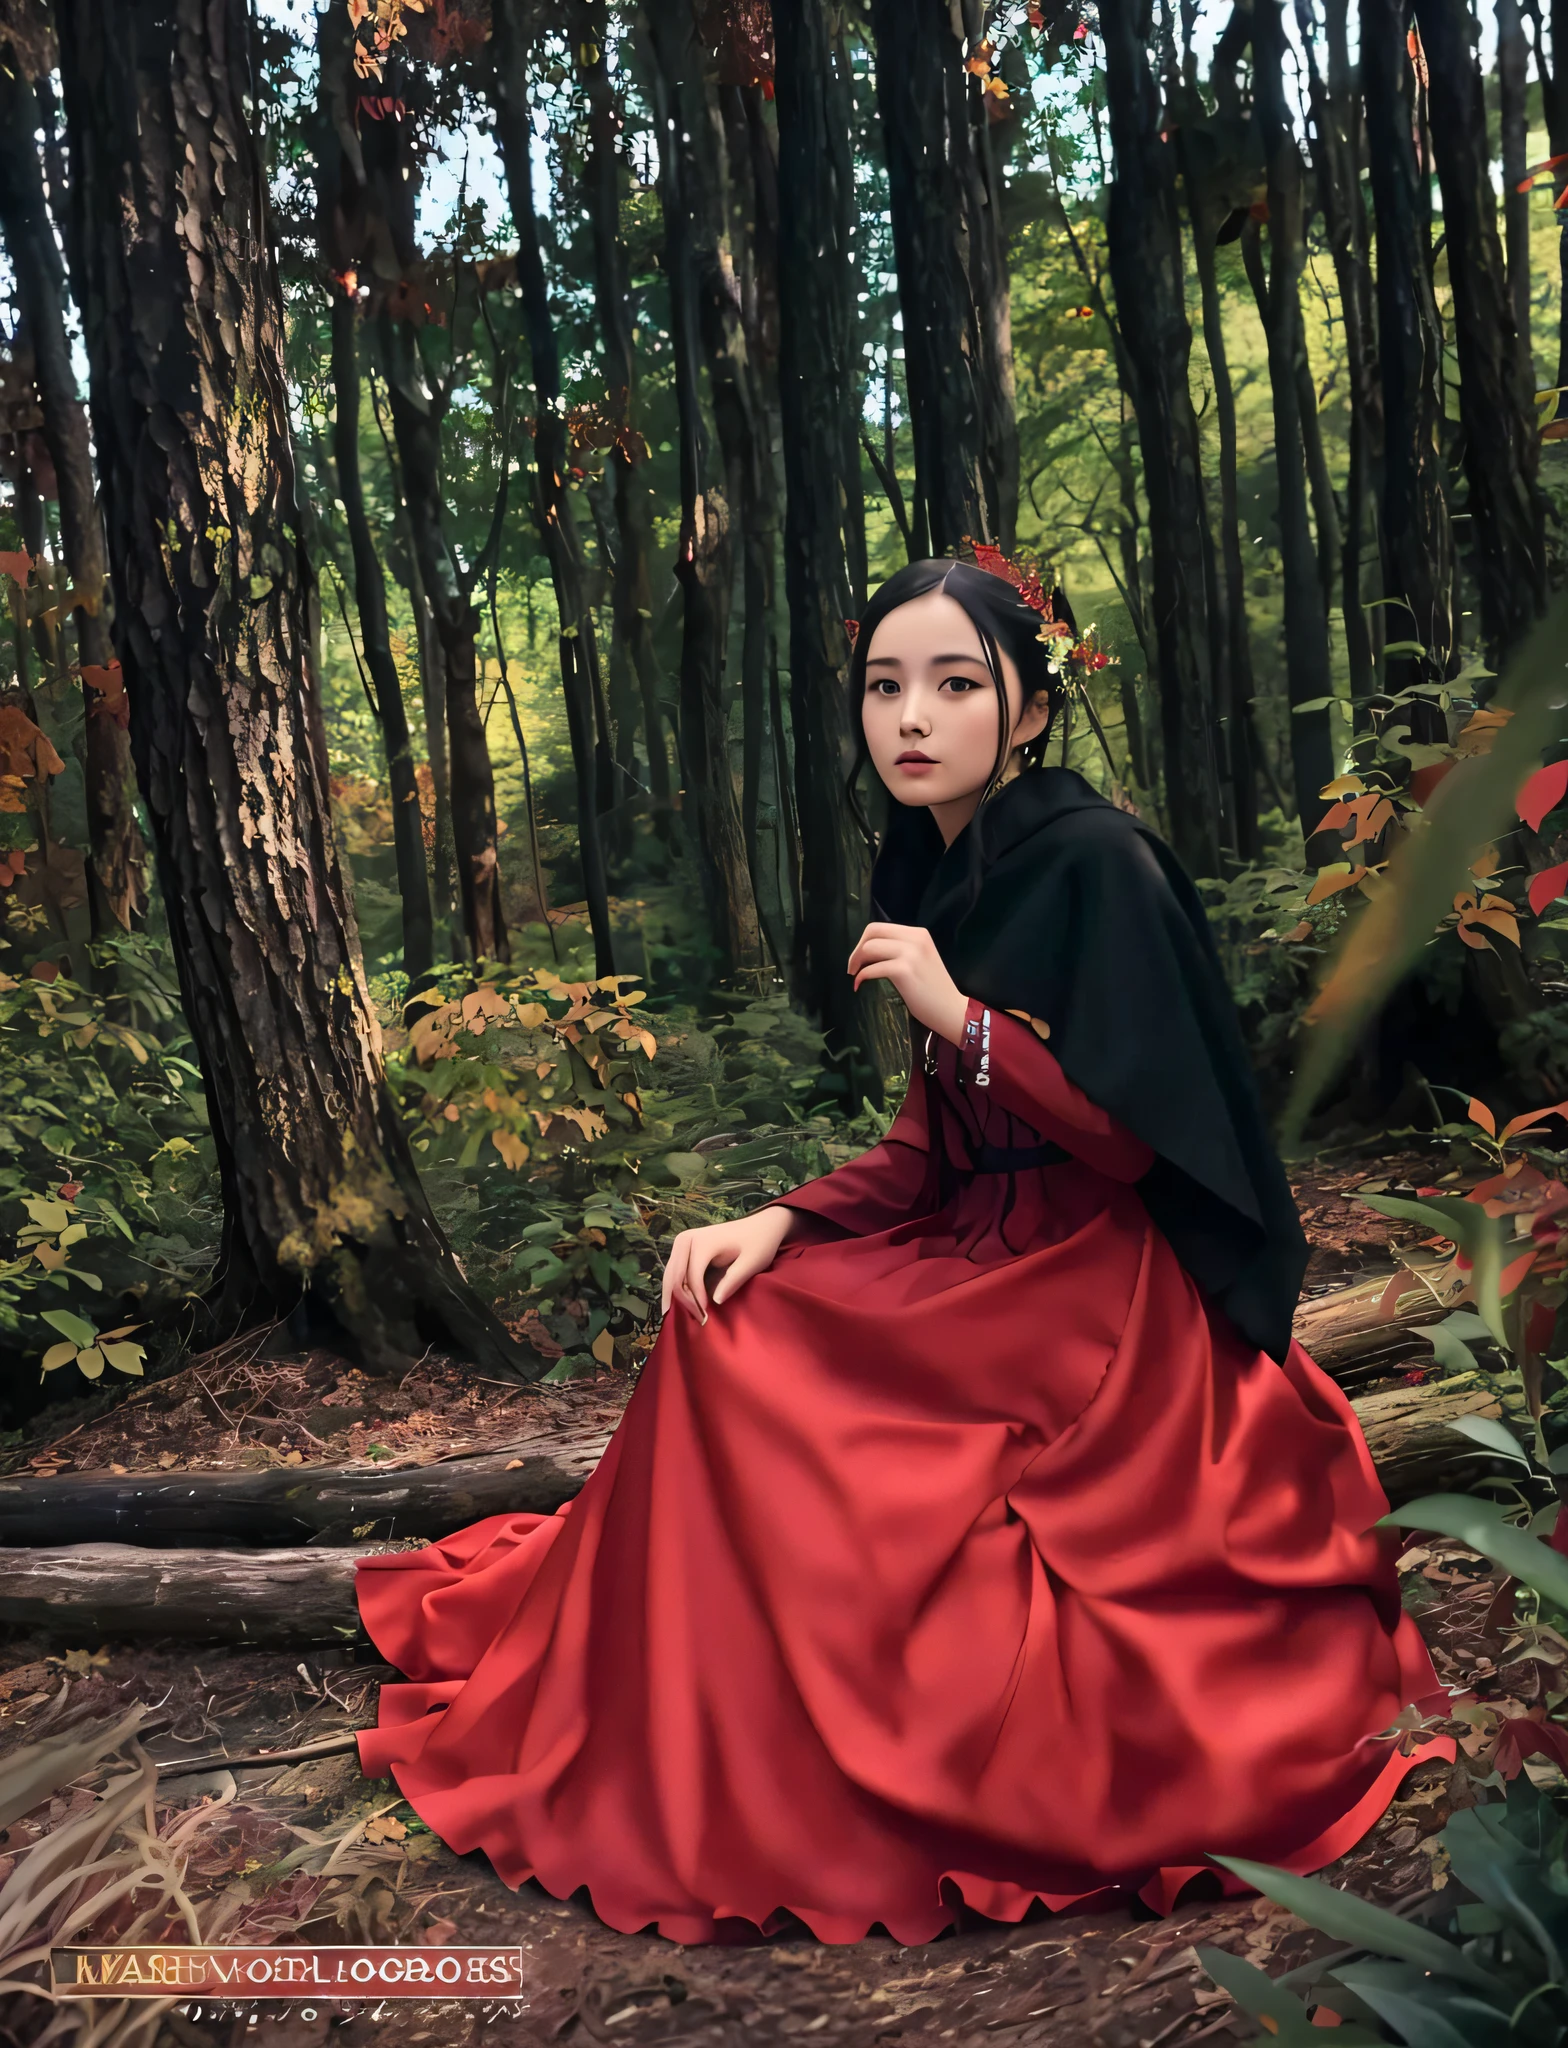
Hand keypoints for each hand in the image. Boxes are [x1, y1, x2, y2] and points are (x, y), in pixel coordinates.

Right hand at [660, 1206, 799, 1323]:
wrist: (759, 1226)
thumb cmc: (758, 1244)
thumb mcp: (753, 1262)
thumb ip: (734, 1280)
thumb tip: (714, 1301)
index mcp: (703, 1242)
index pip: (692, 1277)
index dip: (696, 1300)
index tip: (705, 1318)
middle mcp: (686, 1239)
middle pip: (674, 1277)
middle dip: (682, 1302)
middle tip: (694, 1321)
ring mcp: (682, 1243)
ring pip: (669, 1277)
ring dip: (675, 1298)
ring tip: (683, 1319)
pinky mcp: (682, 1249)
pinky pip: (673, 1273)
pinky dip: (676, 1290)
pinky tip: (682, 1307)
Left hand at [847, 922, 968, 1043]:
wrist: (950, 1009)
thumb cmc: (933, 989)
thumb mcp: (920, 959)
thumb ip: (900, 949)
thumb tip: (869, 950)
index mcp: (918, 933)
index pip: (880, 927)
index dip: (863, 941)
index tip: (859, 958)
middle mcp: (915, 938)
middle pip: (872, 932)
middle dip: (857, 949)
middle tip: (852, 967)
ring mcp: (911, 954)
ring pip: (870, 948)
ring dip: (856, 962)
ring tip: (855, 976)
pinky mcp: (905, 970)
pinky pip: (872, 968)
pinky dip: (861, 976)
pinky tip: (859, 985)